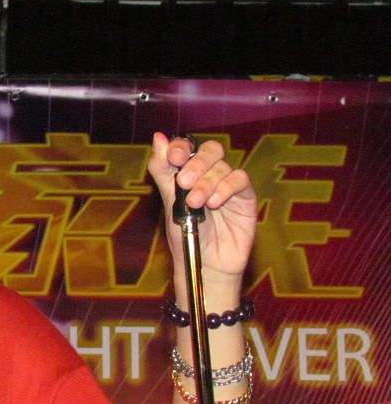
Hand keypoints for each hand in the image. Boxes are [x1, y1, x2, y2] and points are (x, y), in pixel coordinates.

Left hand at [149, 132, 257, 287]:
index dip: (180, 146)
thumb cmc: (185, 237)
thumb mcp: (169, 203)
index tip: (172, 157)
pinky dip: (226, 188)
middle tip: (184, 182)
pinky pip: (240, 180)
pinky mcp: (245, 198)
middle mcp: (209, 175)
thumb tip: (158, 137)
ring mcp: (228, 185)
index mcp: (188, 173)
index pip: (188, 147)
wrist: (204, 266)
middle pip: (210, 150)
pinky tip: (215, 203)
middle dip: (196, 163)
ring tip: (195, 203)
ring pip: (222, 167)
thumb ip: (163, 171)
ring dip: (207, 183)